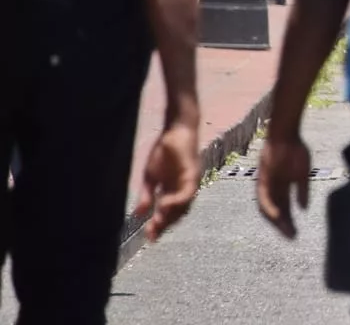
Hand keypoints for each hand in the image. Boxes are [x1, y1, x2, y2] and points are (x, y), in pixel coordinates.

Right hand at [134, 121, 199, 241]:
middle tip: (150, 237)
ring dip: (171, 216)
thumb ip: (146, 195)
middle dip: (164, 226)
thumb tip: (138, 214)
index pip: (168, 214)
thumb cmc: (163, 151)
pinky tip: (164, 205)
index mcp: (173, 191)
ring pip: (184, 206)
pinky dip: (177, 201)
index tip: (148, 238)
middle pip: (177, 214)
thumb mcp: (150, 176)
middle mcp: (183, 190)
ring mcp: (190, 183)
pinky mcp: (193, 174)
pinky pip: (188, 192)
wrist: (175, 130)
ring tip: (156, 224)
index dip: (159, 226)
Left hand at [256, 136, 311, 239]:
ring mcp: (266, 185)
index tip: (296, 233)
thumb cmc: (296, 150)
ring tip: (286, 231)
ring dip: (276, 220)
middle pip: (277, 211)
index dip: (289, 221)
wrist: (285, 135)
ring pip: (269, 208)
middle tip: (292, 237)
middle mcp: (273, 189)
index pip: (285, 208)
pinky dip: (269, 208)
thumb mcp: (303, 173)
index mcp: (283, 187)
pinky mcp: (261, 180)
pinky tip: (277, 216)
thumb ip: (303, 190)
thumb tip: (304, 208)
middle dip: (284, 225)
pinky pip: (263, 198)